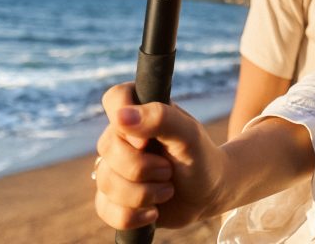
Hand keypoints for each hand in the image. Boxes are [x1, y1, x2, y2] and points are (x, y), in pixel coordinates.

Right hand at [93, 83, 227, 230]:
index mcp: (139, 111)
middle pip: (107, 148)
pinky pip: (105, 210)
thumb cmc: (201, 157)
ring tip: (168, 190)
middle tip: (169, 169)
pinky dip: (133, 216)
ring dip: (144, 194)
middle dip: (143, 167)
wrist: (209, 195)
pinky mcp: (113, 198)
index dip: (126, 122)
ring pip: (106, 183)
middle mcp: (122, 137)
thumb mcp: (189, 134)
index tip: (147, 140)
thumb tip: (120, 116)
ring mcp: (114, 168)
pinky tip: (153, 212)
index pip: (114, 98)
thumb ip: (160, 118)